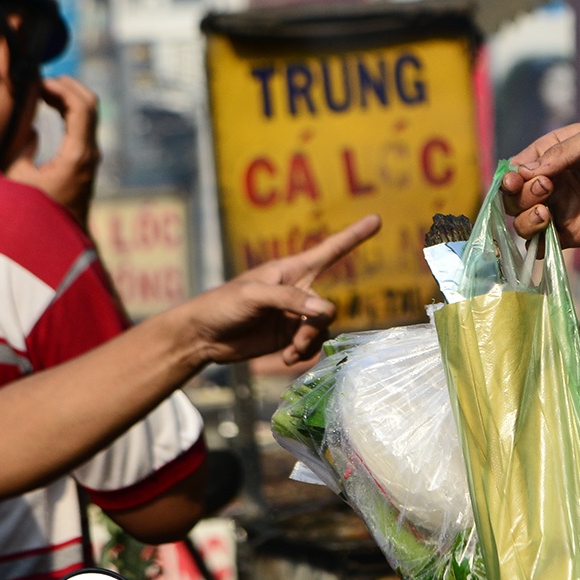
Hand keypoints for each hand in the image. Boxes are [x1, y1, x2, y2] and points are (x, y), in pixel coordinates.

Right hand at [7, 76, 101, 223]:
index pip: (82, 107)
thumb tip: (29, 125)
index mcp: (77, 155)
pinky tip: (47, 105)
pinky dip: (68, 109)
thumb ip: (20, 147)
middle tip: (40, 80)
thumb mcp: (17, 179)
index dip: (62, 88)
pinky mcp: (86, 159)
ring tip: (40, 90)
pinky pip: (82, 124)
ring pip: (88, 112)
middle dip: (67, 86)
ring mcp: (91, 156)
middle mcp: (90, 153)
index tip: (38, 81)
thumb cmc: (34, 213)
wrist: (60, 242)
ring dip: (67, 96)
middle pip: (90, 104)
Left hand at [188, 215, 379, 365]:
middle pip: (326, 308)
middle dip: (315, 326)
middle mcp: (298, 292)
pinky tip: (286, 360)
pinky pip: (311, 345)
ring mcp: (294, 316)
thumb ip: (289, 299)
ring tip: (290, 353)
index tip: (376, 219)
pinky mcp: (288, 338)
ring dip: (309, 343)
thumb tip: (323, 311)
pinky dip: (303, 354)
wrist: (202, 336)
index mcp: (291, 270)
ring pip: (321, 329)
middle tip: (296, 341)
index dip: (354, 236)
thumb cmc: (222, 304)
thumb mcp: (253, 295)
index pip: (330, 250)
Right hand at [504, 124, 579, 244]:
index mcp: (550, 155)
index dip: (509, 177)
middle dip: (519, 196)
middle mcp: (550, 183)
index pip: (515, 169)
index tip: (517, 180)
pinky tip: (546, 236)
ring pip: (522, 221)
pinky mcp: (572, 234)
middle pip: (513, 197)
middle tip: (545, 189)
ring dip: (524, 219)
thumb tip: (524, 172)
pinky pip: (542, 245)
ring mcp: (559, 209)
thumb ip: (559, 154)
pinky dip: (535, 245)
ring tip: (546, 213)